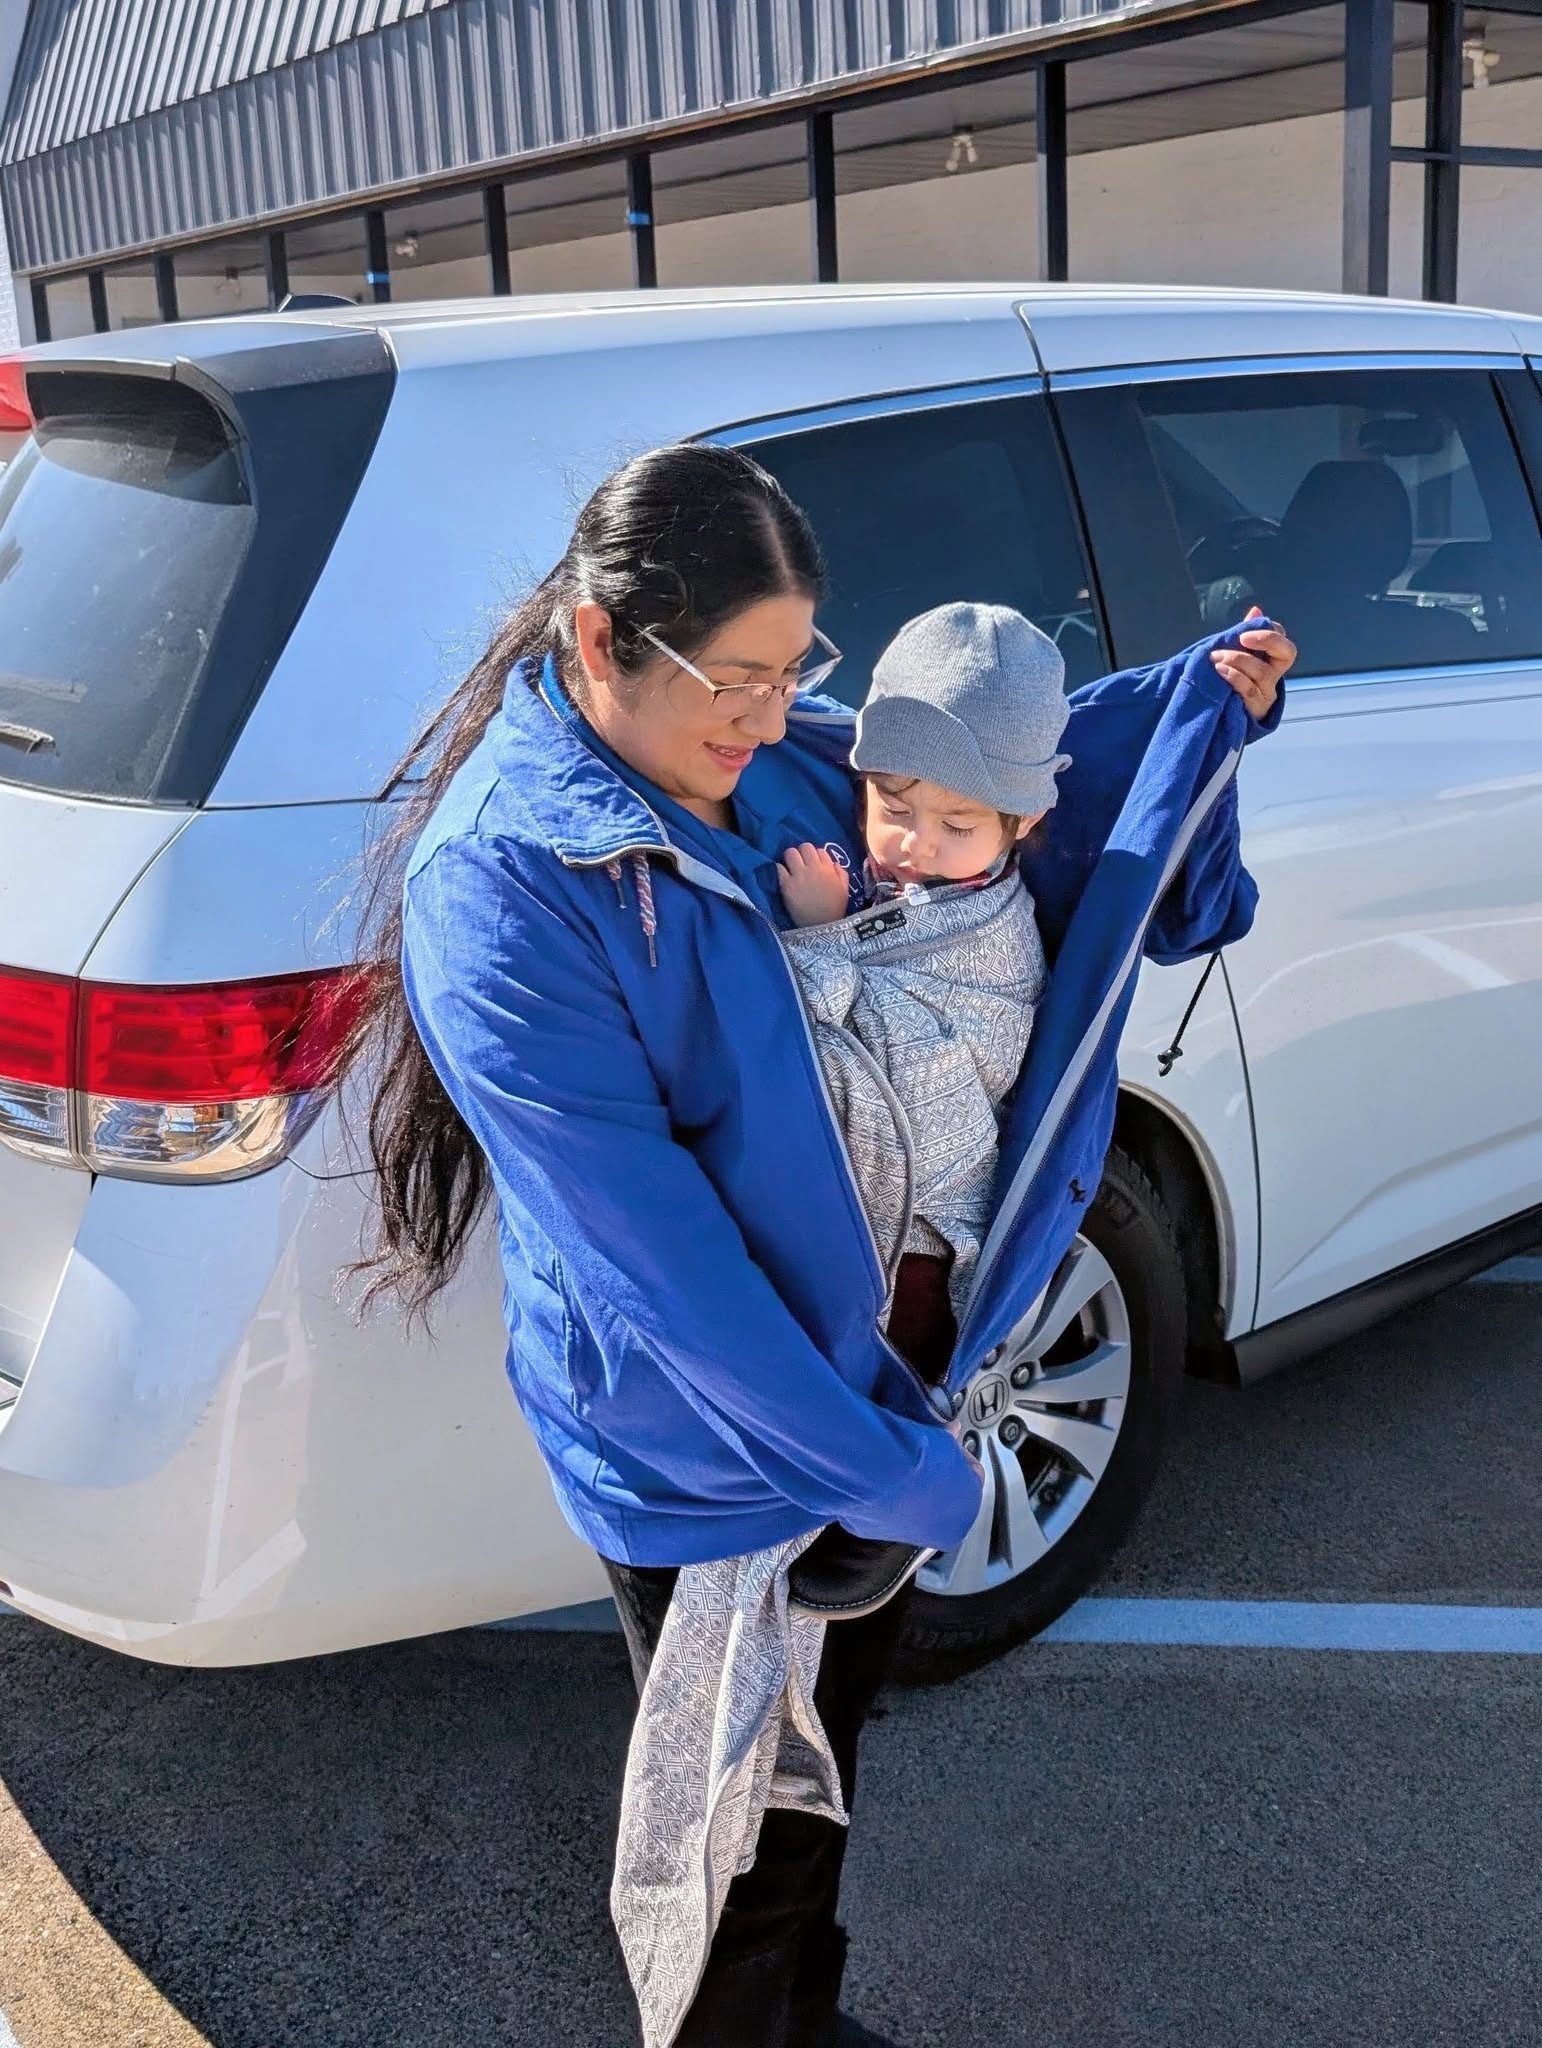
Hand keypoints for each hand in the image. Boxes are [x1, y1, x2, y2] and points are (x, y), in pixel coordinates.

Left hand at [778, 842, 852, 927]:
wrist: (821, 926)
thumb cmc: (834, 909)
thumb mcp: (844, 890)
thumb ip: (842, 874)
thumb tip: (833, 863)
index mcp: (828, 869)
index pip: (820, 851)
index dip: (816, 856)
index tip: (814, 864)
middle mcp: (813, 868)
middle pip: (805, 847)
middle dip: (802, 852)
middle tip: (801, 862)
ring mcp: (798, 875)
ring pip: (790, 852)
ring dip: (790, 857)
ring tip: (790, 866)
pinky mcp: (786, 885)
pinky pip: (779, 868)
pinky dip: (780, 869)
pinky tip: (783, 876)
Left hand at [1211, 606, 1294, 720]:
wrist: (1222, 716)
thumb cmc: (1231, 680)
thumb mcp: (1236, 655)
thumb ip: (1245, 634)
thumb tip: (1256, 609)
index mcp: (1272, 659)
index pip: (1282, 640)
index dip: (1270, 632)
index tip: (1246, 631)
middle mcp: (1275, 673)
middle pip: (1287, 653)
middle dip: (1267, 640)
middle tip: (1242, 637)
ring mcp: (1268, 691)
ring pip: (1262, 672)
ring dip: (1238, 660)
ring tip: (1216, 656)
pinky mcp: (1257, 708)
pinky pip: (1249, 690)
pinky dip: (1234, 677)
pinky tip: (1220, 671)